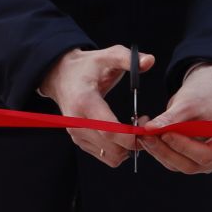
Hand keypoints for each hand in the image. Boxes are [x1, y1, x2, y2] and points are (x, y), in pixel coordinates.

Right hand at [39, 46, 153, 167]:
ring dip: (127, 148)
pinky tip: (124, 133)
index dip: (131, 135)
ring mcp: (76, 134)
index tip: (148, 128)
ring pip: (110, 156)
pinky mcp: (79, 140)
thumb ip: (128, 58)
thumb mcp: (108, 55)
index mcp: (84, 102)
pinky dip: (118, 150)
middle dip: (134, 142)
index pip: (110, 130)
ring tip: (134, 128)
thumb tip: (149, 61)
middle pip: (112, 147)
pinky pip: (104, 156)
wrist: (61, 76)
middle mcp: (77, 122)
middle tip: (144, 124)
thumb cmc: (87, 66)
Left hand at [138, 64, 211, 173]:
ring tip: (144, 131)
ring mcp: (207, 163)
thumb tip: (149, 129)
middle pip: (189, 165)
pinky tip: (149, 136)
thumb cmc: (205, 96)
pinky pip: (172, 161)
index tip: (164, 133)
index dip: (182, 147)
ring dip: (158, 150)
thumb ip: (170, 118)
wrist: (206, 93)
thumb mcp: (189, 103)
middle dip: (165, 150)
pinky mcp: (192, 161)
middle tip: (146, 134)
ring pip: (177, 165)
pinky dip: (159, 149)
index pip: (204, 156)